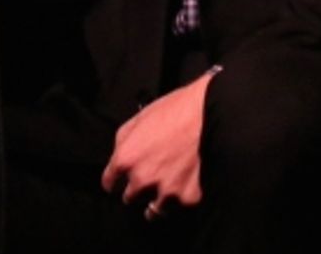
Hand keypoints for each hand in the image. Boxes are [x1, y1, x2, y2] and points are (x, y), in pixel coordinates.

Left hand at [100, 68, 217, 215]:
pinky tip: (188, 185)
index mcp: (126, 158)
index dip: (114, 181)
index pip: (109, 183)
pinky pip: (181, 204)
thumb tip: (119, 153)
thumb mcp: (140, 116)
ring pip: (154, 211)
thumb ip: (123, 140)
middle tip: (150, 178)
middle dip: (137, 189)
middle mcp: (142, 179)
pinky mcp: (188, 197)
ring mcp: (165, 191)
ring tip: (165, 193)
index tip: (119, 182)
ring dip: (157, 202)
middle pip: (130, 198)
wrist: (211, 113)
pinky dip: (183, 197)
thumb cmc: (177, 110)